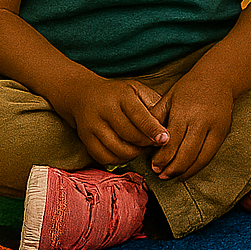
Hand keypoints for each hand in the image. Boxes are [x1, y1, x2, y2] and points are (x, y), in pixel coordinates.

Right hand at [51, 76, 169, 166]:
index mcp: (122, 96)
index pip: (139, 116)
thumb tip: (168, 123)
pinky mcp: (85, 139)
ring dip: (134, 154)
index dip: (153, 130)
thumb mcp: (136, 90)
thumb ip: (152, 104)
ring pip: (117, 149)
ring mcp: (93, 126)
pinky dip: (119, 160)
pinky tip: (127, 153)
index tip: (165, 139)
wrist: (83, 94)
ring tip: (142, 148)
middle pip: (129, 135)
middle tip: (155, 144)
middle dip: (145, 143)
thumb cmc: (118, 93)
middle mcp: (105, 110)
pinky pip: (104, 157)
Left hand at [149, 69, 234, 179]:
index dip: (162, 158)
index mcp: (184, 112)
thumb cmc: (189, 88)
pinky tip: (188, 170)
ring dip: (186, 171)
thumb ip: (155, 118)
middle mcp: (201, 121)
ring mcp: (215, 127)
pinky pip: (210, 154)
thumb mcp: (168, 98)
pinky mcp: (224, 132)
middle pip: (186, 153)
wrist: (219, 77)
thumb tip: (142, 140)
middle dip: (172, 168)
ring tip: (174, 176)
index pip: (171, 142)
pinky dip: (199, 166)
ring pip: (200, 158)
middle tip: (161, 175)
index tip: (154, 166)